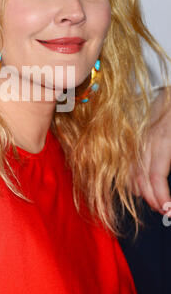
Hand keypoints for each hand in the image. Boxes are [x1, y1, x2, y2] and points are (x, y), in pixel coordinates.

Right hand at [132, 87, 170, 214]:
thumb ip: (169, 160)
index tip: (169, 209)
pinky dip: (132, 177)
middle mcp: (146, 140)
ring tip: (156, 202)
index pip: (155, 177)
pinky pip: (128, 161)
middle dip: (153, 199)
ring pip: (131, 172)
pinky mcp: (137, 135)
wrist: (170, 83)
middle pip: (141, 179)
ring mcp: (139, 137)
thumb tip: (166, 177)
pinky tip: (140, 186)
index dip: (160, 197)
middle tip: (166, 211)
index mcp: (161, 140)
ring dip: (142, 191)